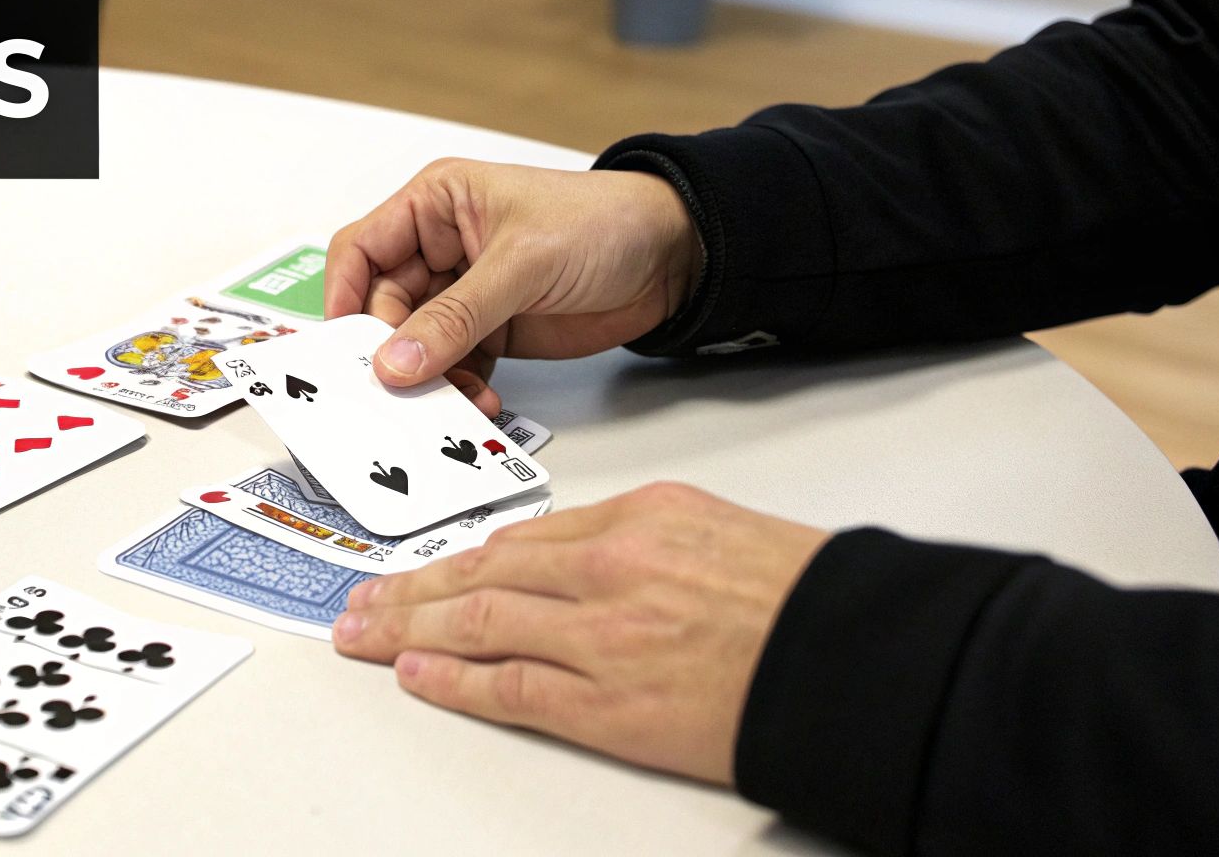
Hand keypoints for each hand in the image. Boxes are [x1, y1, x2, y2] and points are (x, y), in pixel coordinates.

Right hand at [325, 157, 702, 414]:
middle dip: (391, 350)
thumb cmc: (604, 221)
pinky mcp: (493, 332)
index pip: (361, 250)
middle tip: (400, 389)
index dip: (343, 296)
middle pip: (383, 308)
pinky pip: (455, 367)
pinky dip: (459, 389)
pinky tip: (478, 403)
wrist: (675, 255)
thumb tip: (396, 360)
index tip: (345, 346)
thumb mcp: (522, 262)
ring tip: (452, 400)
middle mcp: (441, 248)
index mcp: (435, 204)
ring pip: (417, 345)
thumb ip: (457, 316)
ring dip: (429, 377)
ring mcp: (466, 294)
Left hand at [331, 482, 828, 785]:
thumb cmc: (804, 599)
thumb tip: (581, 563)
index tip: (426, 566)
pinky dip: (454, 680)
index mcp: (641, 516)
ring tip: (364, 634)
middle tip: (360, 599)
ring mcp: (603, 633)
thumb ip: (642, 541)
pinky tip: (415, 674)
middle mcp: (610, 566)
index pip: (524, 536)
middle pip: (483, 573)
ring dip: (409, 629)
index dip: (460, 555)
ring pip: (480, 622)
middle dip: (412, 589)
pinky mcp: (609, 702)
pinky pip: (510, 686)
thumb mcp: (719, 532)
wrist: (858, 657)